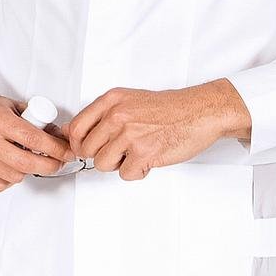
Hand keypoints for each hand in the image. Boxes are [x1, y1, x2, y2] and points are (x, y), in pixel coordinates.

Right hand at [0, 77, 76, 191]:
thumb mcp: (13, 106)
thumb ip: (36, 120)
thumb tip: (60, 137)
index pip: (32, 139)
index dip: (55, 149)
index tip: (67, 153)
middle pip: (25, 162)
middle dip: (48, 165)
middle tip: (57, 163)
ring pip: (13, 176)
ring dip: (27, 171)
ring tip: (26, 159)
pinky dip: (9, 178)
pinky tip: (9, 166)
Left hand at [59, 85, 227, 180]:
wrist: (199, 112)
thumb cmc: (169, 108)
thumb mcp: (130, 101)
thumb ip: (104, 115)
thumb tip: (76, 133)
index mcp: (112, 100)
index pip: (76, 127)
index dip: (78, 143)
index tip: (86, 149)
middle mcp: (117, 115)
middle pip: (86, 149)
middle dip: (101, 155)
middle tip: (120, 151)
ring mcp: (130, 134)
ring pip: (102, 164)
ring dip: (119, 164)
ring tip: (135, 153)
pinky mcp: (144, 153)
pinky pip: (126, 175)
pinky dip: (138, 172)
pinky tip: (149, 158)